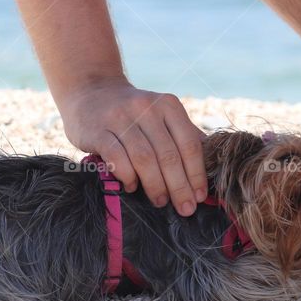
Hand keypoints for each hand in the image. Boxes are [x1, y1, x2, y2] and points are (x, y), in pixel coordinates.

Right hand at [59, 78, 207, 215]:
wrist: (90, 91)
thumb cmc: (132, 113)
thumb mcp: (160, 115)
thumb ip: (182, 136)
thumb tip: (211, 169)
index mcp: (168, 105)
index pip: (189, 144)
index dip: (197, 174)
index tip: (200, 197)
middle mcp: (146, 107)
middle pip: (169, 154)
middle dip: (179, 186)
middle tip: (184, 209)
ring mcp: (120, 117)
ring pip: (144, 158)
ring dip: (155, 185)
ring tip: (160, 202)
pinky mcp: (98, 130)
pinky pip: (117, 158)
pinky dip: (128, 176)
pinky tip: (132, 187)